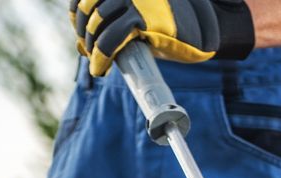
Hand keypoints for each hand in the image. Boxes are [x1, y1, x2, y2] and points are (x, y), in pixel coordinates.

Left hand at [71, 0, 254, 75]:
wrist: (204, 28)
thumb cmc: (170, 24)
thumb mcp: (139, 15)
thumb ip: (115, 21)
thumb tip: (82, 43)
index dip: (77, 14)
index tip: (80, 33)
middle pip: (90, 7)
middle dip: (84, 33)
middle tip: (88, 52)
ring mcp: (137, 0)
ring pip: (98, 23)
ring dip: (91, 47)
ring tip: (96, 64)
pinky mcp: (145, 19)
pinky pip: (113, 38)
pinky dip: (102, 55)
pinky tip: (100, 67)